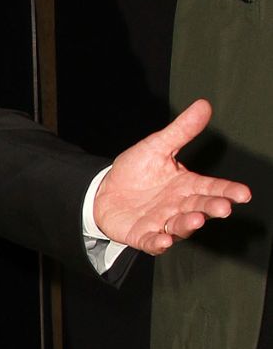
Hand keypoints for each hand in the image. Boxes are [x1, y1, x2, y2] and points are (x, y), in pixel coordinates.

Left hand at [94, 99, 252, 254]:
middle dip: (212, 208)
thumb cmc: (136, 171)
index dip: (228, 190)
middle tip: (223, 207)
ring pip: (180, 226)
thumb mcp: (157, 146)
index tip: (244, 193)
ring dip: (188, 225)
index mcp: (186, 185)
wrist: (104, 190)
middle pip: (200, 207)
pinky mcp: (142, 235)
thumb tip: (203, 105)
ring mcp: (162, 222)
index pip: (211, 188)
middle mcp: (178, 206)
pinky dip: (158, 243)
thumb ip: (181, 130)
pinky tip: (163, 241)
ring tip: (196, 220)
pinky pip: (152, 241)